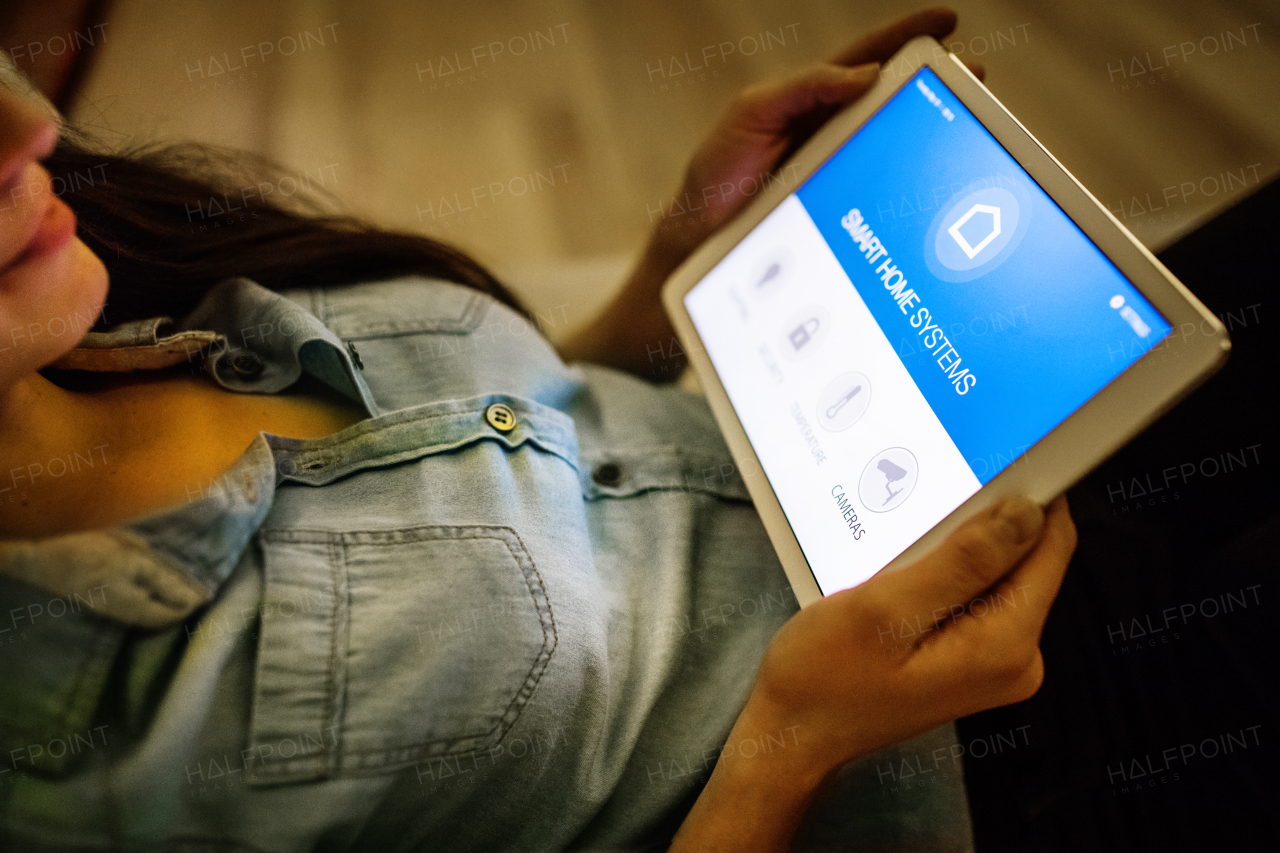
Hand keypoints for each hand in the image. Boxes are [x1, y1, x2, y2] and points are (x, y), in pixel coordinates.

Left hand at [560, 7, 983, 379]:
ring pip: (898, 150)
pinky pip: (887, 198)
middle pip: (896, 103)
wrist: (697, 250)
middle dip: (939, 86)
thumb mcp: (749, 116)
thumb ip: (802, 87)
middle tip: (975, 78)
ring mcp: (841, 177)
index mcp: (810, 104)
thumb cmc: (715, 181)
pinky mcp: (845, 217)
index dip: (907, 37)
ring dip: (935, 139)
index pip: (867, 60)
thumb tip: (867, 74)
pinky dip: (917, 193)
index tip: (948, 22)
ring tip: (967, 130)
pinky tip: (940, 197)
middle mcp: (831, 137)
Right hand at [671, 495, 1076, 851]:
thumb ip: (961, 561)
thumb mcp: (884, 608)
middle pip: (1026, 558)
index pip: (1050, 547)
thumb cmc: (823, 679)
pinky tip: (897, 576)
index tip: (989, 461)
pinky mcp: (970, 656)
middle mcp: (1014, 658)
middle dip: (980, 524)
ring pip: (996, 572)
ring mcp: (994, 660)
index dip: (1028, 496)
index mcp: (1004, 646)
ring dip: (954, 548)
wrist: (793, 733)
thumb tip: (1026, 514)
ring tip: (897, 554)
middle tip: (917, 516)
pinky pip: (974, 594)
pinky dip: (941, 572)